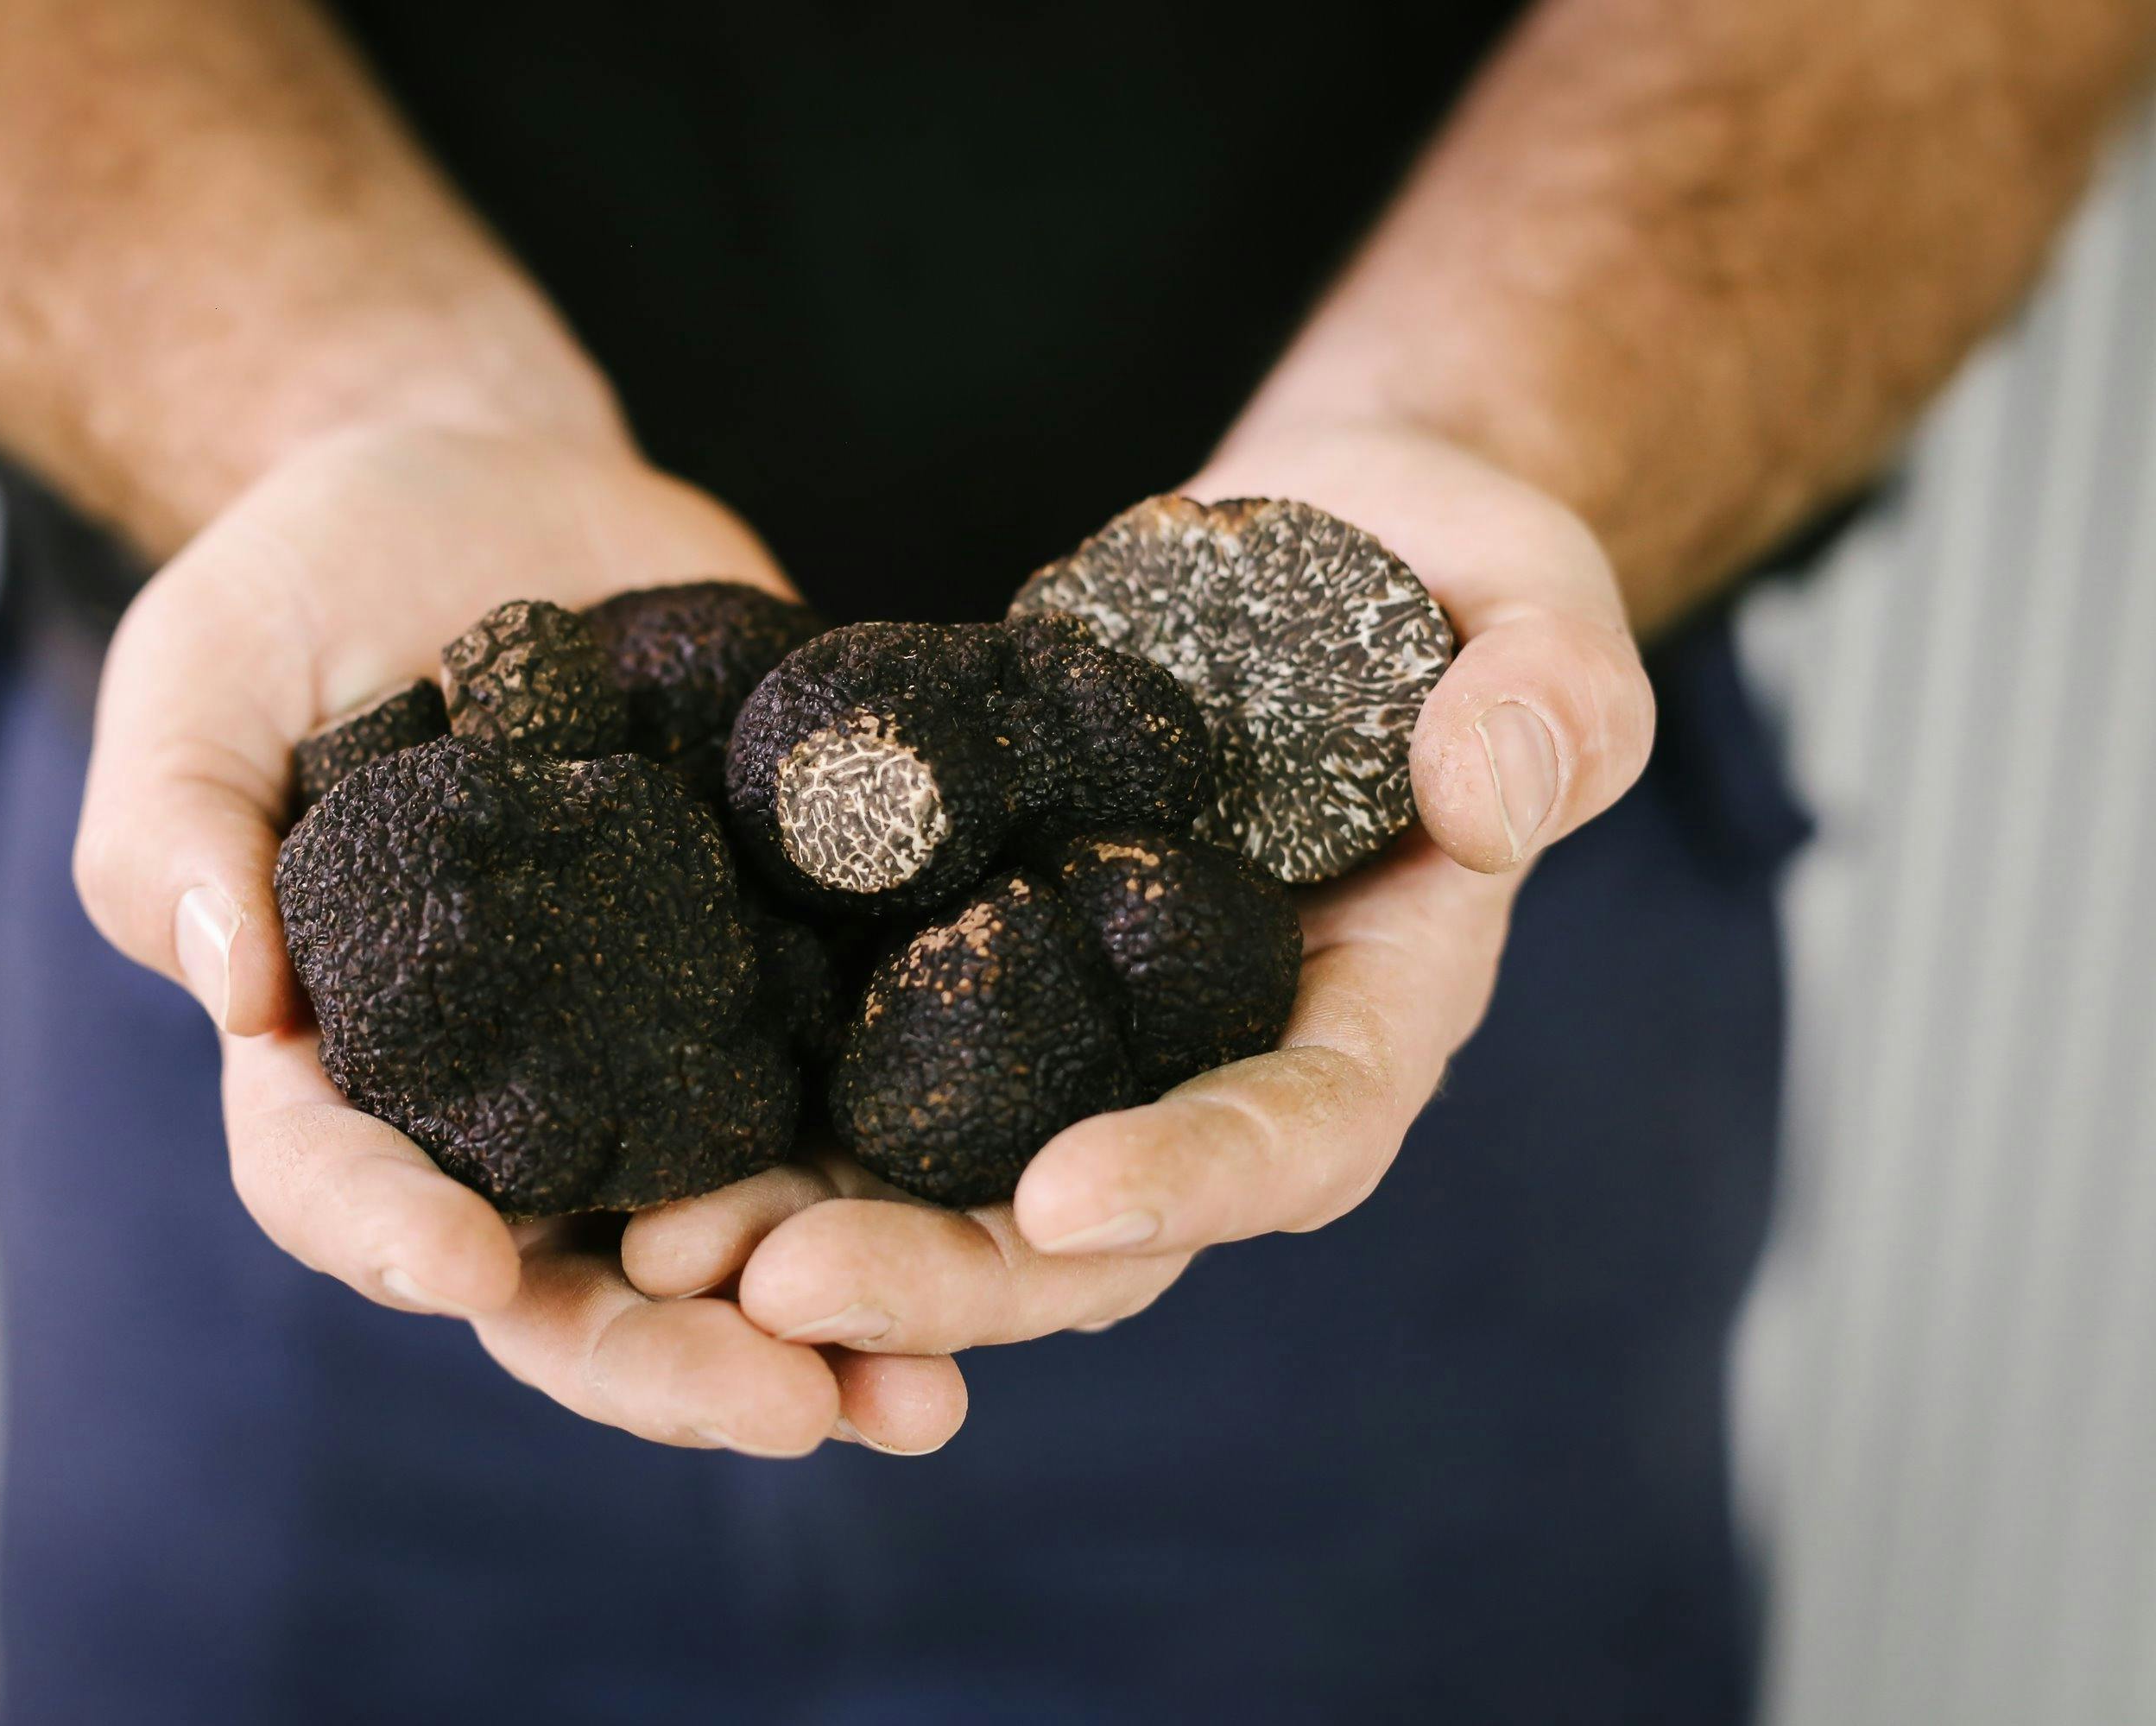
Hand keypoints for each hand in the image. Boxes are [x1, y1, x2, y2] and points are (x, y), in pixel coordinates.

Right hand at [72, 421, 966, 1455]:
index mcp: (342, 1056)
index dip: (386, 1236)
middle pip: (563, 1278)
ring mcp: (655, 1045)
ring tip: (928, 1401)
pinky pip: (852, 1099)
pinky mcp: (782, 975)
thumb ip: (175, 824)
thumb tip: (230, 989)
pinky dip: (924, 1184)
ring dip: (827, 1333)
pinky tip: (1035, 1248)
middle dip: (663, 1361)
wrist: (497, 493)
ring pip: (728, 1238)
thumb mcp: (201, 672)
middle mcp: (505, 1093)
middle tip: (781, 1410)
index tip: (464, 1267)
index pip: (337, 1180)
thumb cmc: (309, 585)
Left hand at [623, 425, 1655, 1356]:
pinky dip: (778, 1128)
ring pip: (961, 1193)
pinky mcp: (987, 981)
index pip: (1299, 1136)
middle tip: (781, 1290)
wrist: (1321, 547)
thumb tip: (1488, 793)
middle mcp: (1223, 1069)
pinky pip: (879, 1081)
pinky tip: (648, 1159)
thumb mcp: (1533, 611)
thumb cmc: (1448, 576)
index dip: (1191, 1181)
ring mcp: (1095, 1043)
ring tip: (671, 1255)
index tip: (1058, 1206)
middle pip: (1096, 1231)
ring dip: (827, 1237)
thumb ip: (1545, 704)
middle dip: (945, 1272)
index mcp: (1372, 1017)